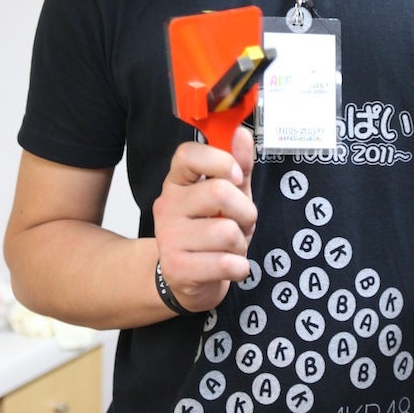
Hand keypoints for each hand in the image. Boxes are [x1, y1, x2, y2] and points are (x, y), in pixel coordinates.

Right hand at [152, 126, 256, 312]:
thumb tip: (241, 134)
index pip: (188, 154)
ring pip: (227, 231)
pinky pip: (226, 263)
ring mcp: (169, 237)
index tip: (235, 175)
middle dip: (245, 211)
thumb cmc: (211, 231)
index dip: (220, 160)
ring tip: (230, 247)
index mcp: (178, 181)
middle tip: (241, 222)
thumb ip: (239, 165)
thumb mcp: (231, 195)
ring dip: (241, 243)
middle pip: (218, 192)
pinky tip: (228, 266)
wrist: (188, 279)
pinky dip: (239, 267)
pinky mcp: (177, 268)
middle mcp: (168, 205)